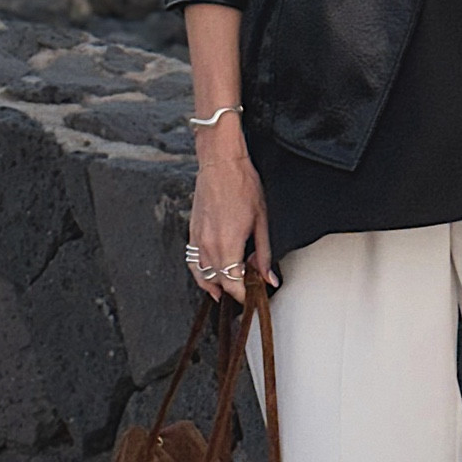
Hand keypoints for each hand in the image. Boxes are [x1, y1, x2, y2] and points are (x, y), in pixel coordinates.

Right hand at [186, 145, 275, 303]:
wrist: (221, 164)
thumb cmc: (242, 185)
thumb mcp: (262, 221)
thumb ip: (264, 254)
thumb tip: (269, 278)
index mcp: (228, 244)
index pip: (233, 284)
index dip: (243, 295)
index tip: (252, 297)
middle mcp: (209, 245)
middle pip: (218, 282)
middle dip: (232, 290)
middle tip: (246, 290)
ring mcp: (197, 239)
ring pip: (202, 275)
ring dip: (214, 285)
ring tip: (227, 291)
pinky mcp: (192, 232)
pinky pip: (192, 261)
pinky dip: (200, 273)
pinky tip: (209, 275)